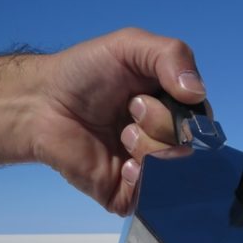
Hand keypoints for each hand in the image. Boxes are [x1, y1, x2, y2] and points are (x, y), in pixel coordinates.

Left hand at [32, 27, 207, 214]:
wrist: (41, 103)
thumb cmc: (84, 72)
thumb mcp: (131, 46)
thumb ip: (173, 56)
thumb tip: (198, 94)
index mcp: (170, 108)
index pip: (201, 119)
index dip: (185, 111)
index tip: (151, 93)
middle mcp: (162, 139)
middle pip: (188, 144)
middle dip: (160, 123)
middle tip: (130, 109)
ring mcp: (145, 168)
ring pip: (171, 169)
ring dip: (146, 146)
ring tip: (119, 134)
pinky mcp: (126, 193)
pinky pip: (150, 196)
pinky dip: (140, 177)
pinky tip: (122, 164)